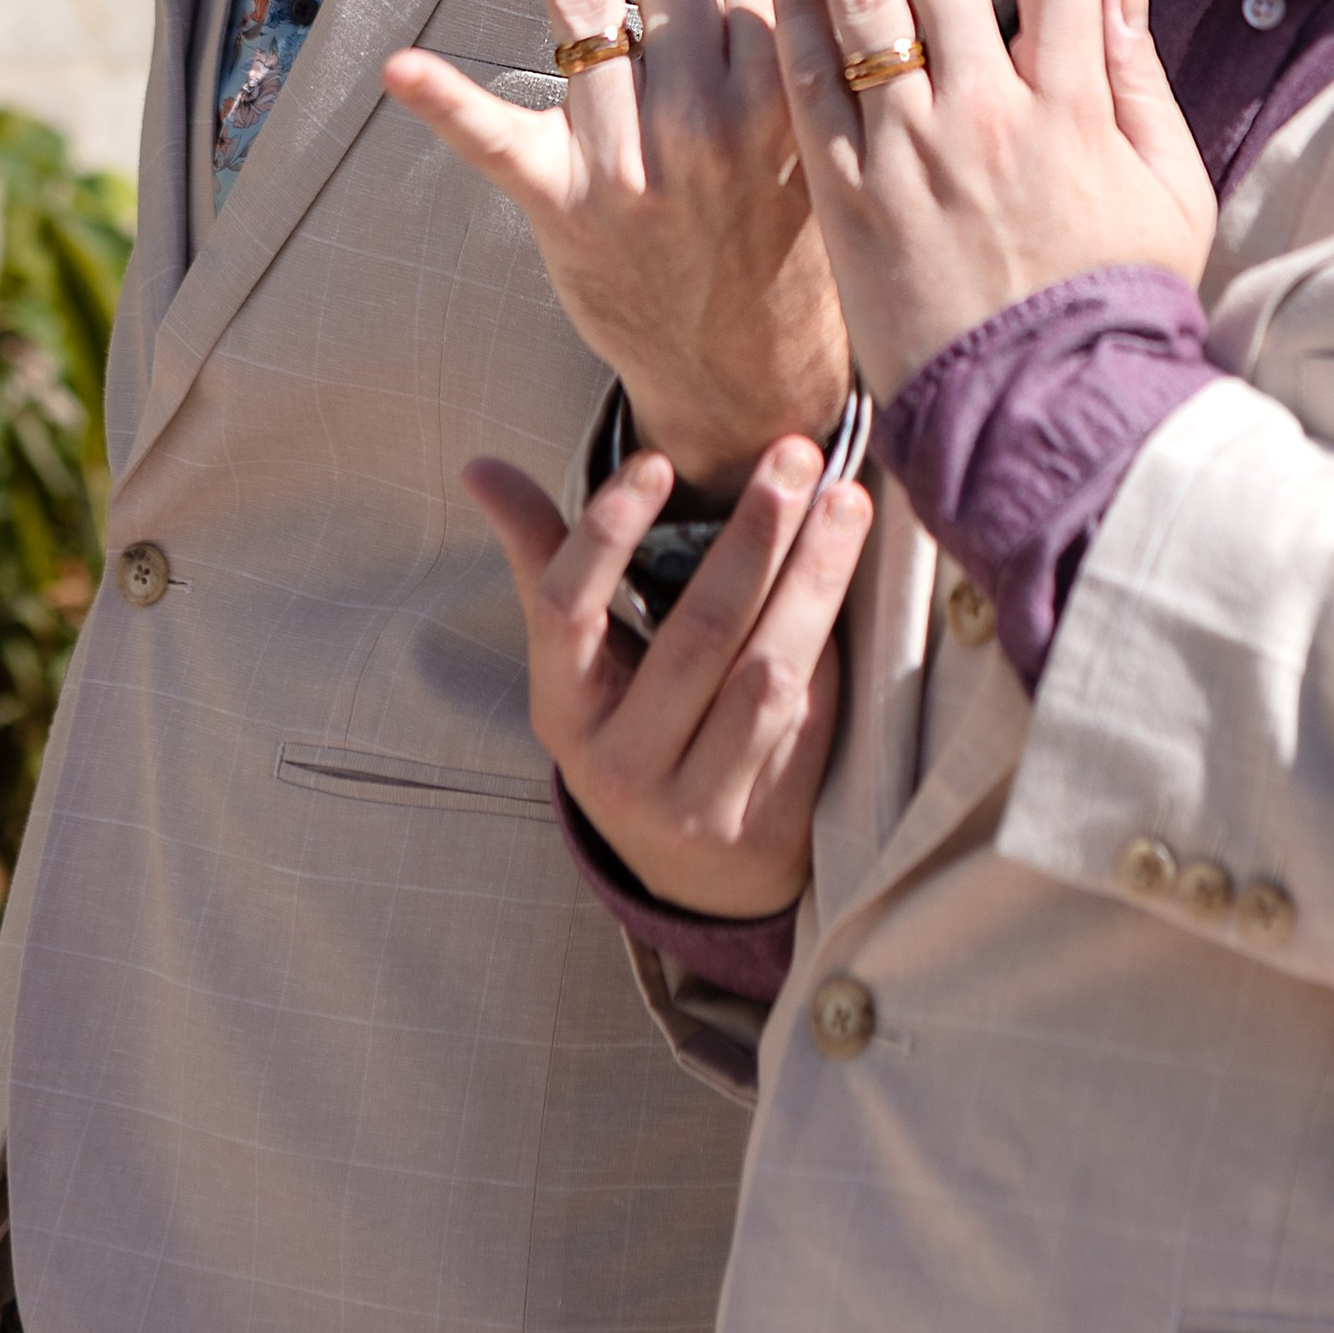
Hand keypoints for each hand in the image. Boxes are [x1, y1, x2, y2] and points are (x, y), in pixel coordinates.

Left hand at [384, 0, 850, 494]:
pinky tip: (400, 65)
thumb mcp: (827, 147)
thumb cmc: (789, 249)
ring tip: (629, 6)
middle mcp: (706, 126)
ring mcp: (627, 161)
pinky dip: (446, 99)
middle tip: (703, 54)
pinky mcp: (557, 201)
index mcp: (784, 107)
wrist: (746, 384)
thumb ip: (809, 49)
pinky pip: (493, 135)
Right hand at [463, 434, 871, 920]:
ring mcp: (690, 802)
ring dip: (811, 578)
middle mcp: (616, 761)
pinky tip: (851, 579)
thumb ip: (545, 557)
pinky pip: (801, 718)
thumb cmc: (632, 726)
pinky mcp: (759, 822)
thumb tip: (482, 467)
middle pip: (695, 634)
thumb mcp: (580, 661)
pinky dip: (827, 642)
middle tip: (794, 454)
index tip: (657, 460)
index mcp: (562, 707)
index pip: (566, 610)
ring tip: (846, 501)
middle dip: (752, 534)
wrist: (693, 877)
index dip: (607, 534)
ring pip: (763, 673)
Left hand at [772, 0, 1217, 392]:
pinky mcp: (852, 202)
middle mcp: (993, 112)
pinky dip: (791, 12)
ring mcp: (916, 155)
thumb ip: (1143, 85)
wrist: (1045, 423)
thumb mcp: (1170, 195)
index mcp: (1078, 102)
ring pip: (864, 1)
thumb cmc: (1116, 310)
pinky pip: (810, 87)